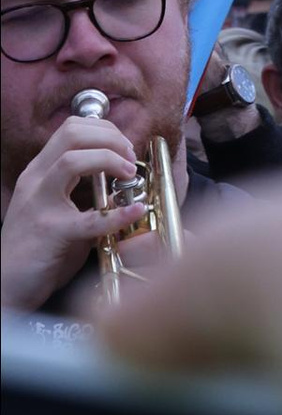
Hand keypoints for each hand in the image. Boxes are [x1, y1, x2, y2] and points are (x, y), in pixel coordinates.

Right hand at [0, 119, 150, 311]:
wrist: (7, 285)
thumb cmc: (37, 250)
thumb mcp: (58, 210)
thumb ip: (83, 193)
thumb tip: (124, 185)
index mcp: (39, 173)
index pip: (71, 128)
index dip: (104, 130)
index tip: (125, 147)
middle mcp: (36, 182)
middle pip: (72, 135)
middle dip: (110, 138)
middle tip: (130, 157)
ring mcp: (40, 205)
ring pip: (71, 161)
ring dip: (108, 159)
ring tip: (129, 173)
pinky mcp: (50, 233)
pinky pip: (88, 219)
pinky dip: (117, 214)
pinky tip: (135, 211)